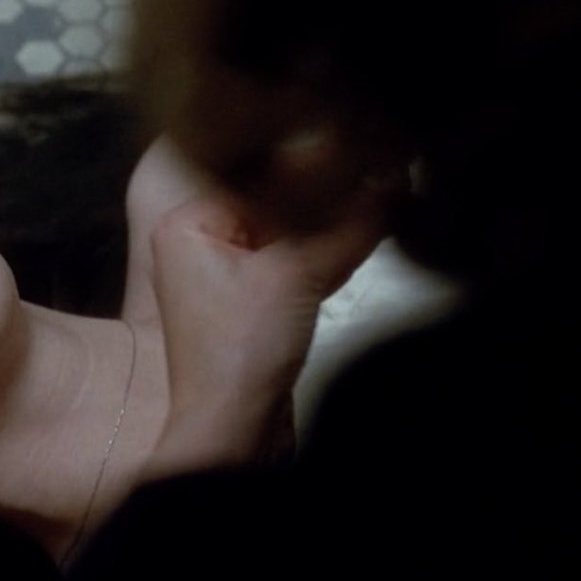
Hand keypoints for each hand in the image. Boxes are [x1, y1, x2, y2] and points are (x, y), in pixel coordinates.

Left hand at [142, 185, 388, 480]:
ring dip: (332, 221)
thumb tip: (392, 184)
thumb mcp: (297, 274)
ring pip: (286, 231)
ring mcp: (222, 274)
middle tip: (381, 170)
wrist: (232, 430)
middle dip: (327, 191)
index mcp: (188, 223)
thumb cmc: (239, 354)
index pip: (258, 174)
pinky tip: (364, 232)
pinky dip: (325, 250)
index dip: (314, 163)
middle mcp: (197, 242)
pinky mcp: (249, 303)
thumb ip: (347, 225)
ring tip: (382, 196)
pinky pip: (291, 261)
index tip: (363, 150)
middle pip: (273, 199)